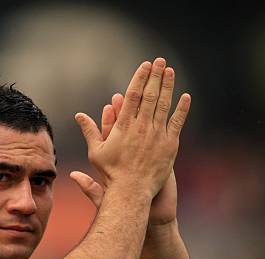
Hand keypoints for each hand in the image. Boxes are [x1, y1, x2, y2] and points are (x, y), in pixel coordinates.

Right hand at [74, 58, 189, 198]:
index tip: (145, 66)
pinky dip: (182, 109)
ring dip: (168, 87)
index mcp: (124, 126)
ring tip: (170, 72)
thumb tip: (79, 116)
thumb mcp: (96, 152)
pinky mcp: (169, 145)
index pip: (133, 96)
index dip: (140, 78)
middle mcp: (141, 127)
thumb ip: (90, 131)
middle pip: (150, 96)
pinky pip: (177, 123)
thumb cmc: (111, 174)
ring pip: (164, 105)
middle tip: (160, 61)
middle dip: (155, 76)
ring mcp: (157, 135)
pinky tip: (185, 96)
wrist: (131, 192)